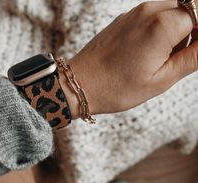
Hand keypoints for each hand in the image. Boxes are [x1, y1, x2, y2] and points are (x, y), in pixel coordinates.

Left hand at [60, 0, 197, 117]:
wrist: (80, 84)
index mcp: (162, 25)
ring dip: (174, 31)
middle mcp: (148, 10)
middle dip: (190, 32)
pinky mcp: (123, 19)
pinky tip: (144, 53)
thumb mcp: (160, 80)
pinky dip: (158, 30)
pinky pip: (151, 16)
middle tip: (173, 59)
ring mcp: (133, 13)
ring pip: (170, 11)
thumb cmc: (117, 88)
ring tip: (157, 59)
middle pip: (188, 9)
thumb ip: (192, 57)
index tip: (188, 56)